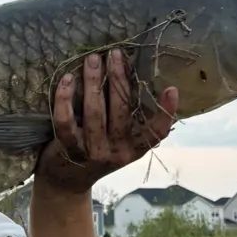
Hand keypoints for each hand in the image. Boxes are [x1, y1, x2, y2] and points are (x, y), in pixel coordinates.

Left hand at [34, 49, 177, 194]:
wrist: (66, 182)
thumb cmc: (96, 153)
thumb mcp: (119, 144)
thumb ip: (129, 122)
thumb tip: (140, 80)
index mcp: (133, 149)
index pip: (155, 133)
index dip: (165, 112)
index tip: (171, 89)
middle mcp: (116, 151)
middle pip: (121, 110)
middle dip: (118, 78)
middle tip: (115, 53)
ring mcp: (92, 151)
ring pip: (94, 111)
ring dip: (93, 81)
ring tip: (93, 59)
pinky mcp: (69, 149)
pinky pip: (66, 120)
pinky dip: (65, 98)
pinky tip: (67, 79)